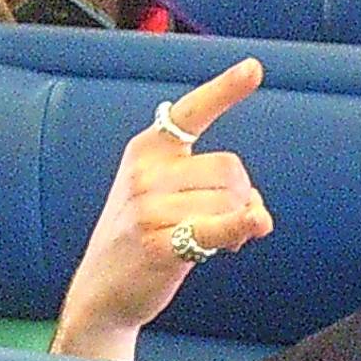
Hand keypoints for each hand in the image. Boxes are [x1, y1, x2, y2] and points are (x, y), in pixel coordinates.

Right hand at [51, 59, 271, 360]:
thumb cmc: (142, 239)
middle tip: (226, 223)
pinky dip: (239, 229)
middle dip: (240, 196)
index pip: (191, 112)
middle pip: (230, 169)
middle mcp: (145, 174)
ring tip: (216, 242)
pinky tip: (250, 230)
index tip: (254, 68)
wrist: (102, 291)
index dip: (225, 90)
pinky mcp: (158, 244)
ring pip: (229, 202)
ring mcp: (148, 209)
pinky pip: (217, 228)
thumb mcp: (164, 199)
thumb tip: (259, 215)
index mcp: (146, 151)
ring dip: (237, 225)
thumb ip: (212, 192)